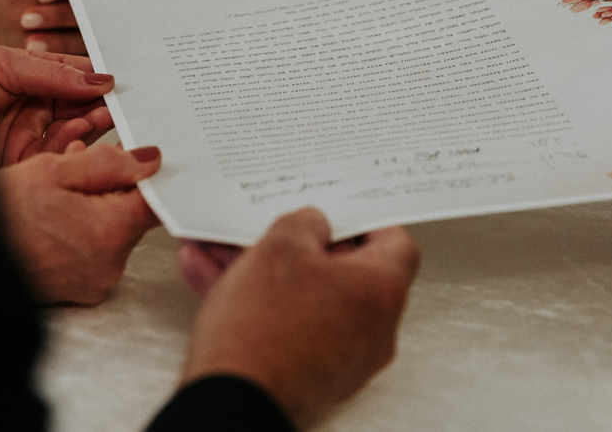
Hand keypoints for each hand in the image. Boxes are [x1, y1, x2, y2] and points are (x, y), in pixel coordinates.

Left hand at [0, 45, 116, 166]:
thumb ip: (50, 72)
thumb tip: (101, 79)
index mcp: (26, 78)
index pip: (72, 77)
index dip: (96, 79)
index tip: (121, 81)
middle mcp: (30, 109)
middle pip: (80, 106)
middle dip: (101, 104)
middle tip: (117, 103)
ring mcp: (27, 139)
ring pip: (76, 133)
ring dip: (93, 125)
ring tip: (102, 118)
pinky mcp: (22, 167)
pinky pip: (58, 159)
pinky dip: (74, 149)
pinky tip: (78, 138)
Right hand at [0, 143, 160, 304]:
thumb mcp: (53, 170)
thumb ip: (109, 163)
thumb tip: (150, 160)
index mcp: (111, 233)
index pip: (154, 200)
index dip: (144, 176)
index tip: (127, 161)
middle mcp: (110, 265)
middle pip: (130, 217)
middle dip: (108, 189)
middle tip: (75, 168)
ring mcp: (93, 284)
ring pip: (109, 234)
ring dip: (91, 210)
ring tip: (53, 193)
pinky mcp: (76, 294)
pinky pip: (92, 255)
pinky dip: (79, 234)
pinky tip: (50, 219)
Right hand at [179, 209, 419, 427]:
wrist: (232, 398)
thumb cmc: (263, 333)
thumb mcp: (280, 246)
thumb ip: (304, 222)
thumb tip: (311, 225)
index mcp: (380, 292)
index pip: (394, 243)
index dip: (364, 220)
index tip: (341, 212)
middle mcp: (372, 330)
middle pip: (344, 272)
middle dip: (298, 247)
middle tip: (273, 232)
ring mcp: (343, 358)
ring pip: (308, 298)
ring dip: (268, 272)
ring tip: (227, 253)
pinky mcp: (310, 376)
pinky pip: (289, 325)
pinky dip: (259, 303)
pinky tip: (218, 280)